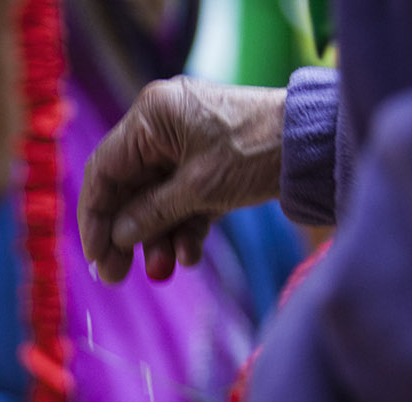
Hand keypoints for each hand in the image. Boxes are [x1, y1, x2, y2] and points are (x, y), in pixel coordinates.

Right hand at [78, 77, 285, 282]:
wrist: (316, 146)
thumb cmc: (257, 153)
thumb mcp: (199, 189)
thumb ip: (151, 214)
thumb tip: (118, 238)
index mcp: (152, 116)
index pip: (103, 171)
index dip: (95, 218)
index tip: (96, 258)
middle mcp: (162, 126)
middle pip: (127, 189)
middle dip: (126, 234)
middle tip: (117, 276)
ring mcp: (184, 145)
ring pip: (154, 200)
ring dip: (157, 237)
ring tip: (166, 269)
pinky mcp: (205, 164)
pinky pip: (181, 200)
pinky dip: (182, 228)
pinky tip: (188, 255)